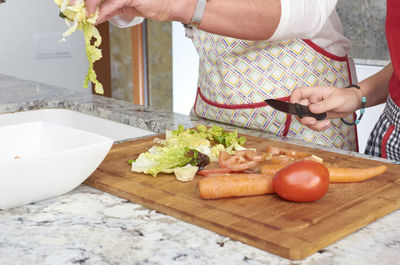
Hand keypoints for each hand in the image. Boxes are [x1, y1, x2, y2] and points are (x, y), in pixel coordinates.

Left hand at [70, 0, 189, 24]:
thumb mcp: (125, 5)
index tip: (71, 4)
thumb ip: (109, 8)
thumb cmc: (154, 2)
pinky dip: (101, 11)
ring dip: (88, 5)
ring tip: (83, 14)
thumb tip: (93, 14)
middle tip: (71, 8)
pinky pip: (111, 3)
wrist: (173, 4)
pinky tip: (95, 17)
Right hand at [290, 86, 362, 131]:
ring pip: (305, 119)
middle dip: (304, 118)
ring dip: (312, 125)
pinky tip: (327, 124)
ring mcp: (314, 109)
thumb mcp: (337, 100)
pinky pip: (312, 124)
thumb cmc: (347, 97)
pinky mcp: (318, 116)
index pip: (298, 93)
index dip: (293, 99)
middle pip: (298, 109)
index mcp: (315, 92)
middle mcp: (312, 100)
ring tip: (325, 123)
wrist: (354, 102)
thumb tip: (311, 109)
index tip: (295, 108)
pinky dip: (318, 127)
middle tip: (314, 122)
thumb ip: (324, 105)